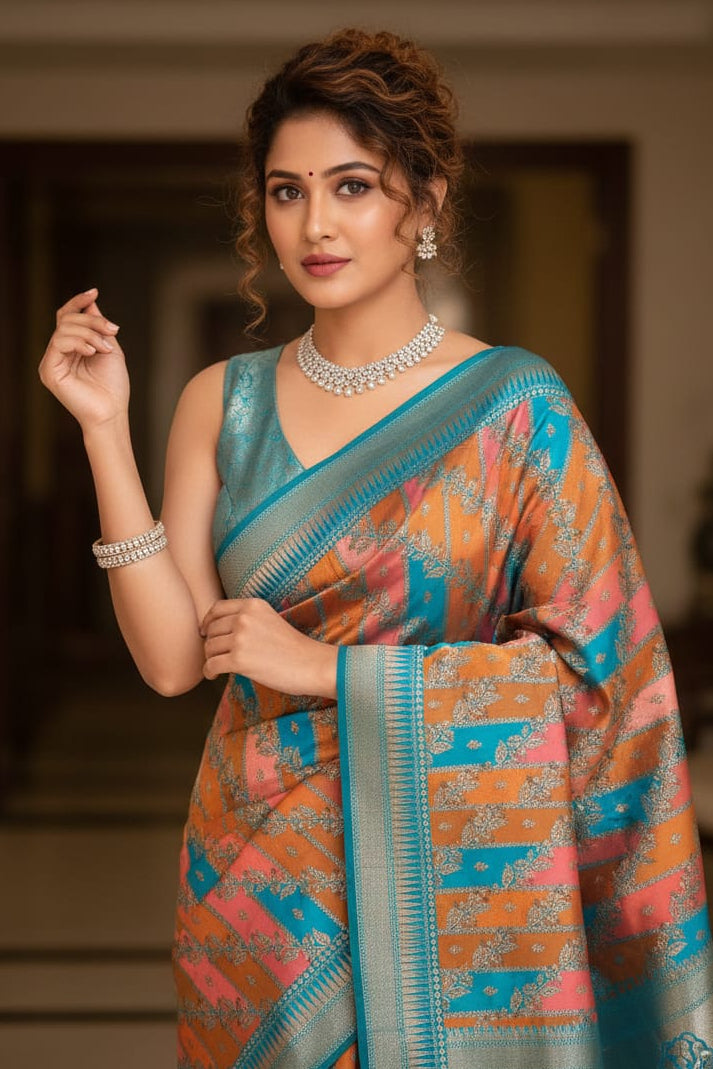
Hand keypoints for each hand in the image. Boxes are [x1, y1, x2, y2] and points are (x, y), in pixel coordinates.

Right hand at [38, 288, 128, 430]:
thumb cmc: (113, 386)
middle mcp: (58, 354)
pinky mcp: (48, 371)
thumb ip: (98, 326)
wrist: (112, 412)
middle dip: (92, 321)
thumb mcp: (109, 348)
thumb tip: (90, 302)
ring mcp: (51, 362)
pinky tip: (93, 351)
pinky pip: (58, 343)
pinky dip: (78, 342)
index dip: (78, 302)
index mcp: (71, 348)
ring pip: (64, 329)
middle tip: (112, 330)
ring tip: (106, 348)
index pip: (67, 318)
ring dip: (89, 333)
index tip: (94, 292)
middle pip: (67, 320)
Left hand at [201, 598, 337, 697]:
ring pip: (209, 648)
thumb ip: (246, 618)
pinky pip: (211, 665)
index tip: (204, 632)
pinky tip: (214, 676)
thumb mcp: (269, 619)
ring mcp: (241, 638)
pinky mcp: (239, 660)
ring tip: (218, 666)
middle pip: (211, 630)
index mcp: (252, 605)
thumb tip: (215, 629)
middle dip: (211, 643)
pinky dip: (209, 672)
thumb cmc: (293, 647)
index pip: (216, 609)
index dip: (207, 621)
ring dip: (210, 658)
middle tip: (216, 655)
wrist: (311, 664)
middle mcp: (244, 618)